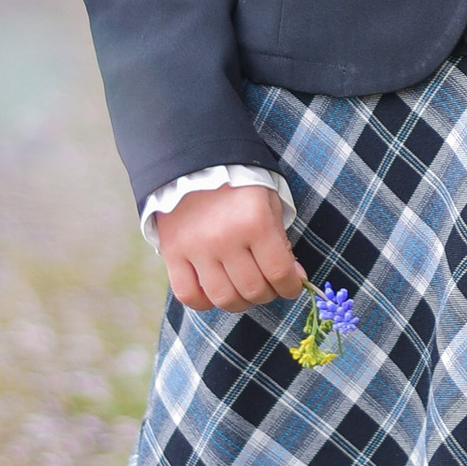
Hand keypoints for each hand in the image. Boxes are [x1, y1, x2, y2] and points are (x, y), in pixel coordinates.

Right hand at [155, 184, 306, 312]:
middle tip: (268, 285)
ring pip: (223, 298)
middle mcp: (225, 239)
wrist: (192, 163)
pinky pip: (188, 295)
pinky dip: (204, 302)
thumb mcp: (268, 202)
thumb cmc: (239, 184)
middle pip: (253, 290)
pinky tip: (214, 291)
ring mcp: (196, 248)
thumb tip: (294, 277)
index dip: (292, 286)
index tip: (292, 285)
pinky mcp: (172, 253)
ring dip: (240, 302)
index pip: (280, 273)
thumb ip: (281, 241)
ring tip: (243, 289)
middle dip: (268, 293)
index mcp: (254, 222)